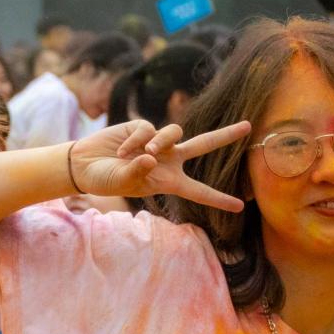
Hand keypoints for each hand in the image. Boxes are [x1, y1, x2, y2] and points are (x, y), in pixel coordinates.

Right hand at [67, 119, 253, 211]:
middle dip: (226, 136)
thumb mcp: (120, 183)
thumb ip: (136, 172)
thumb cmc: (105, 180)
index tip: (240, 206)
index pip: (199, 191)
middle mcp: (169, 160)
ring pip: (175, 133)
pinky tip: (121, 150)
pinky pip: (148, 129)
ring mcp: (157, 142)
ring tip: (142, 152)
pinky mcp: (143, 127)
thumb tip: (151, 156)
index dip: (218, 199)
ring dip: (161, 141)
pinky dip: (135, 140)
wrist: (84, 165)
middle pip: (204, 145)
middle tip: (249, 127)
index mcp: (169, 181)